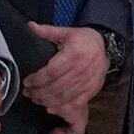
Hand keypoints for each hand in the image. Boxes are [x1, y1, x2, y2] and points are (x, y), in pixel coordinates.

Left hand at [20, 19, 111, 133]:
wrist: (106, 46)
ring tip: (36, 99)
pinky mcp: (92, 90)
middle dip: (39, 92)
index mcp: (74, 54)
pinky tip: (50, 106)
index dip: (37, 79)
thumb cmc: (83, 40)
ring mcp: (88, 81)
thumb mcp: (66, 32)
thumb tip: (31, 26)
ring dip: (47, 101)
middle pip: (56, 87)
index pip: (52, 71)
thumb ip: (47, 31)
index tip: (27, 82)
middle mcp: (82, 69)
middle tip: (27, 93)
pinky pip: (75, 103)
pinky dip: (61, 107)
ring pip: (64, 97)